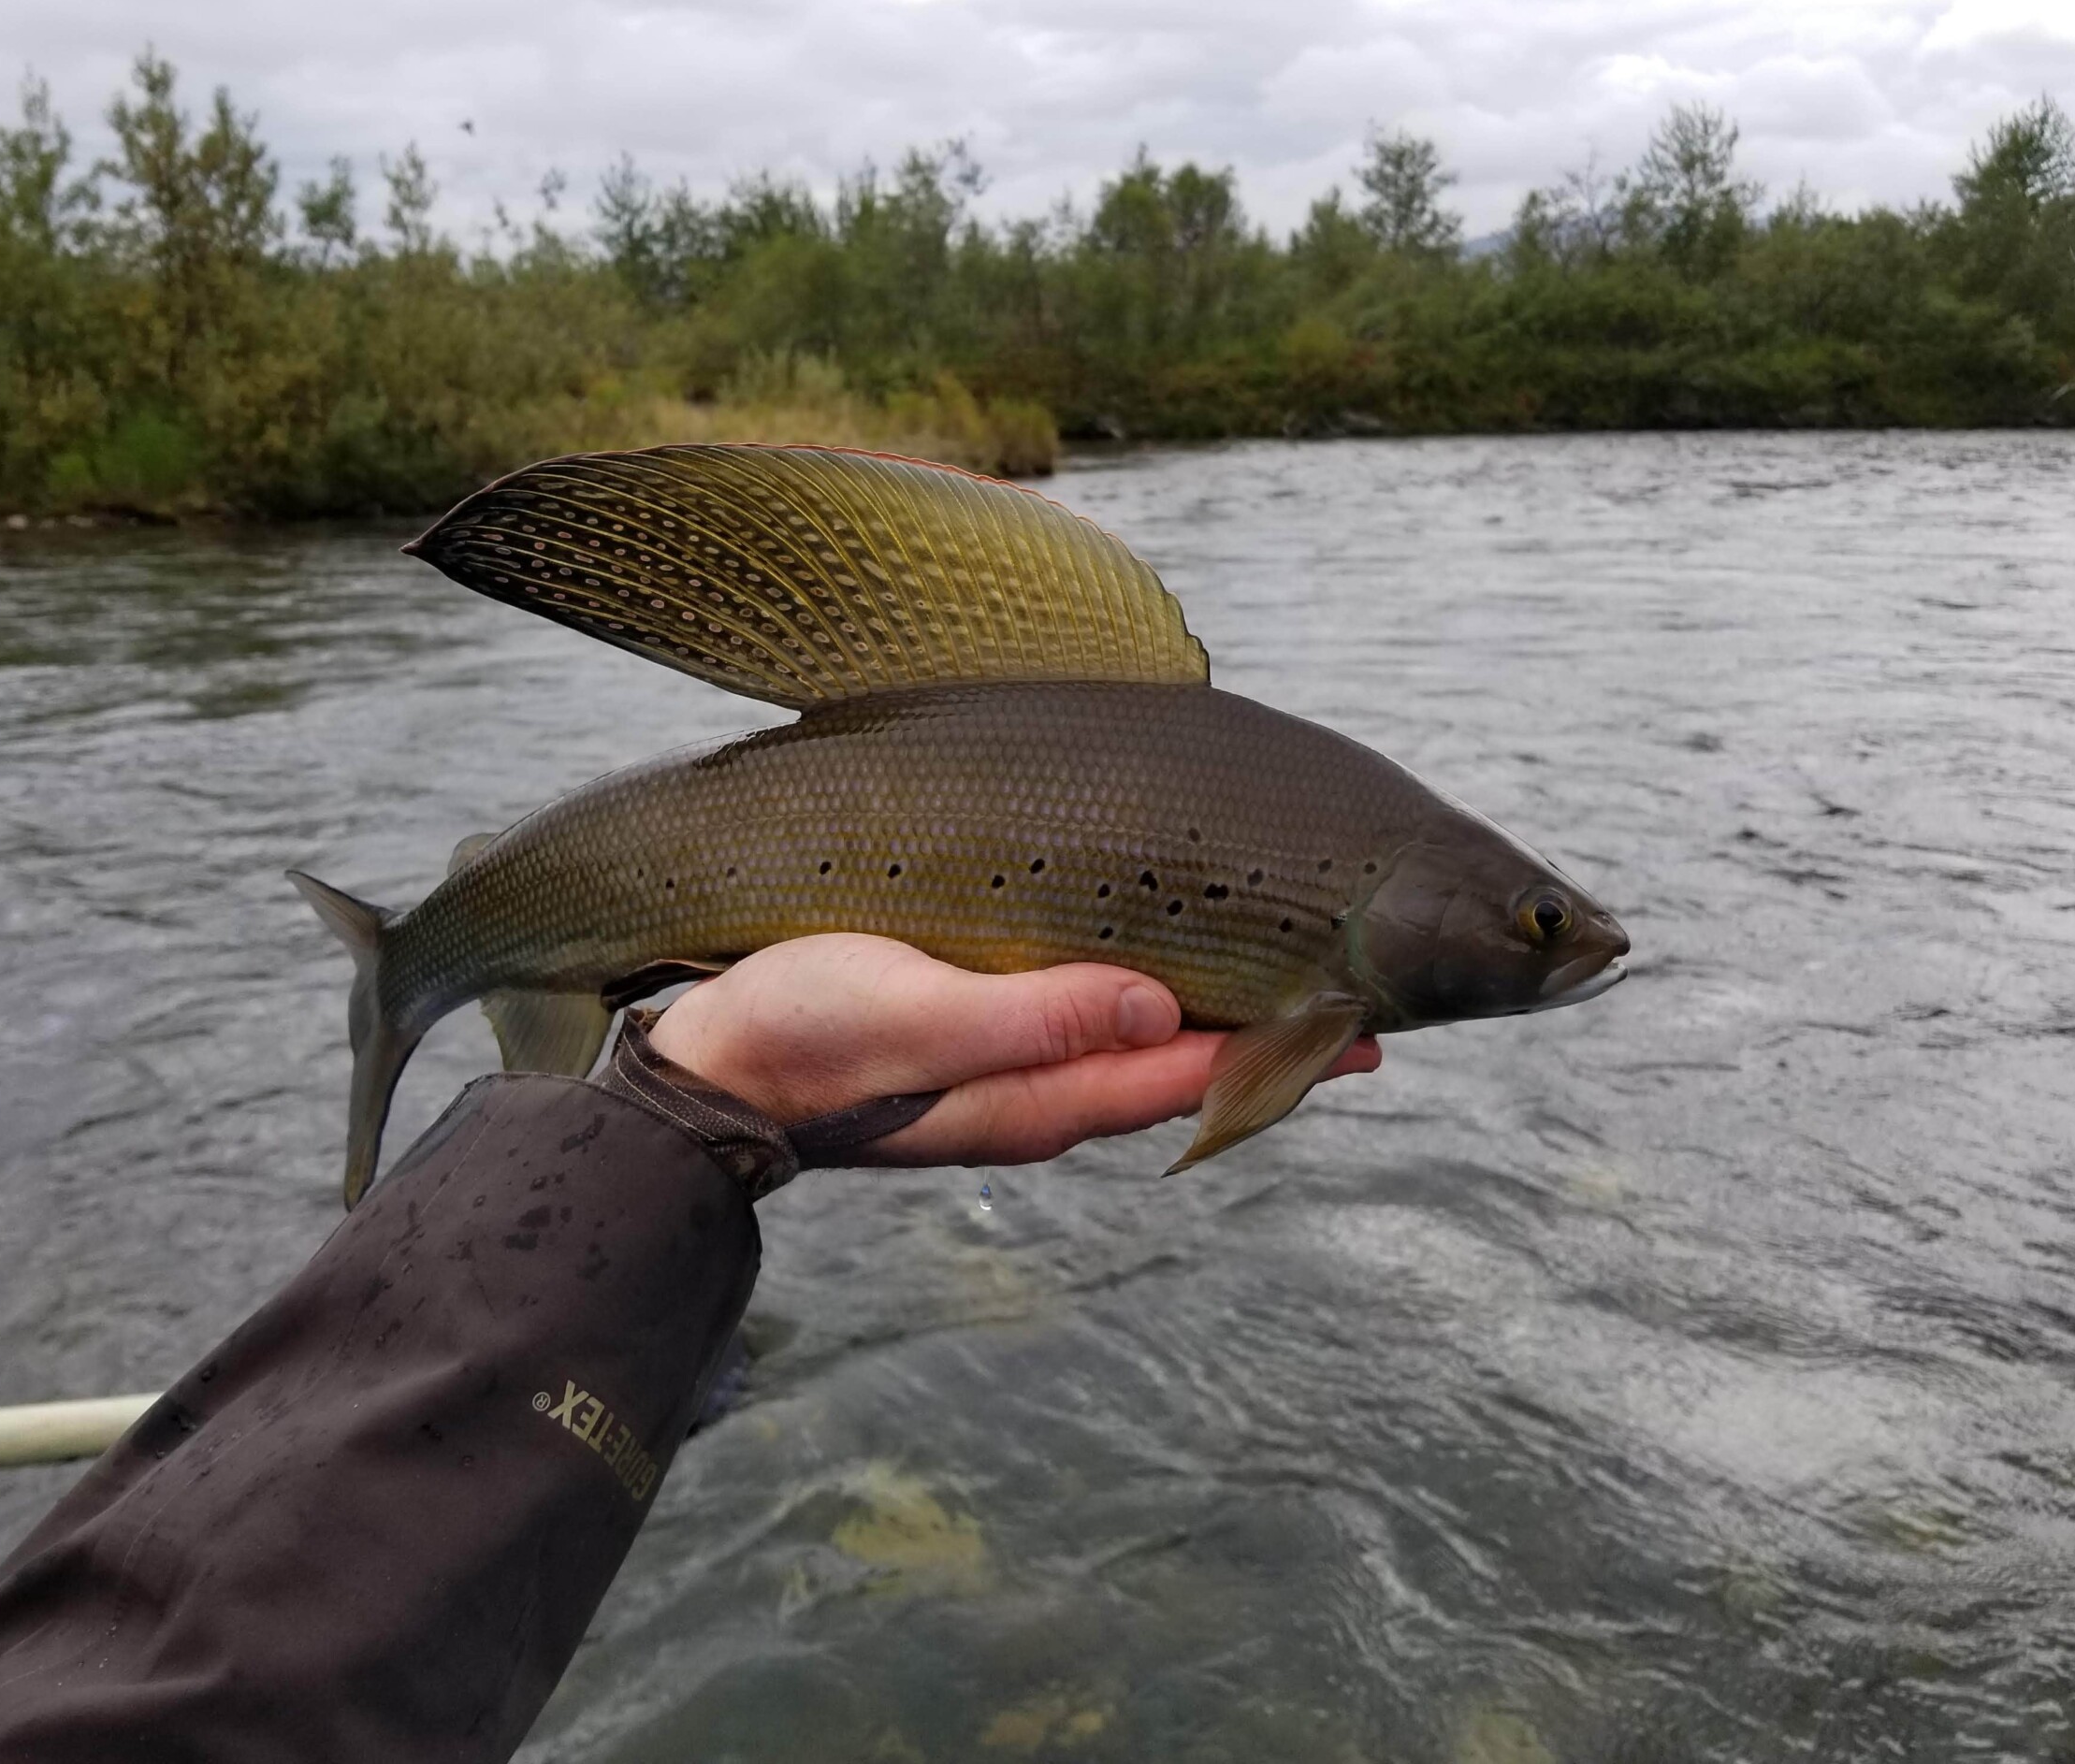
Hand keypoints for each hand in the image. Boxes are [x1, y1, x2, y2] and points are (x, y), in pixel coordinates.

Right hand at [644, 933, 1380, 1168]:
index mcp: (1036, 1097)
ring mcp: (1010, 1082)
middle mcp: (1039, 1100)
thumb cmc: (802, 1031)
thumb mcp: (915, 1014)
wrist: (705, 1067)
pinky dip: (1149, 1009)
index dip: (1280, 1047)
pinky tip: (1161, 974)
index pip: (1188, 1072)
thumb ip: (1034, 1018)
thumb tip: (1160, 1013)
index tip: (1370, 1017)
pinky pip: (1093, 1035)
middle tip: (1360, 993)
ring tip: (1284, 978)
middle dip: (1269, 1038)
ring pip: (1141, 1054)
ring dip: (1212, 1022)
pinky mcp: (979, 1052)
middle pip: (1181, 1071)